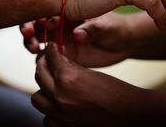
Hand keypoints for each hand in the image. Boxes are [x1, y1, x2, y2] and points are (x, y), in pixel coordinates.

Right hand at [20, 12, 131, 66]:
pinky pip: (45, 55)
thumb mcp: (106, 26)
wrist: (123, 43)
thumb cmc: (115, 27)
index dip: (41, 14)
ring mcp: (59, 38)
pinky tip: (41, 61)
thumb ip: (92, 29)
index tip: (42, 24)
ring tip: (34, 48)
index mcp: (68, 10)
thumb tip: (77, 35)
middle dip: (28, 26)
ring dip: (30, 42)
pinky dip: (39, 58)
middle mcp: (60, 23)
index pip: (47, 9)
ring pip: (36, 38)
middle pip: (36, 22)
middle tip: (28, 35)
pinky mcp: (62, 54)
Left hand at [32, 42, 148, 126]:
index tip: (50, 48)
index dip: (50, 50)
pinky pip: (46, 118)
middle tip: (47, 61)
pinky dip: (50, 110)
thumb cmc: (114, 90)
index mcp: (68, 78)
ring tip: (51, 84)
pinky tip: (59, 104)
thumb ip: (70, 67)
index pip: (50, 58)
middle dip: (42, 65)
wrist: (129, 114)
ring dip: (43, 89)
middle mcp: (60, 97)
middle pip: (39, 75)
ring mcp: (60, 115)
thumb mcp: (90, 72)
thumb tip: (58, 60)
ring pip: (37, 98)